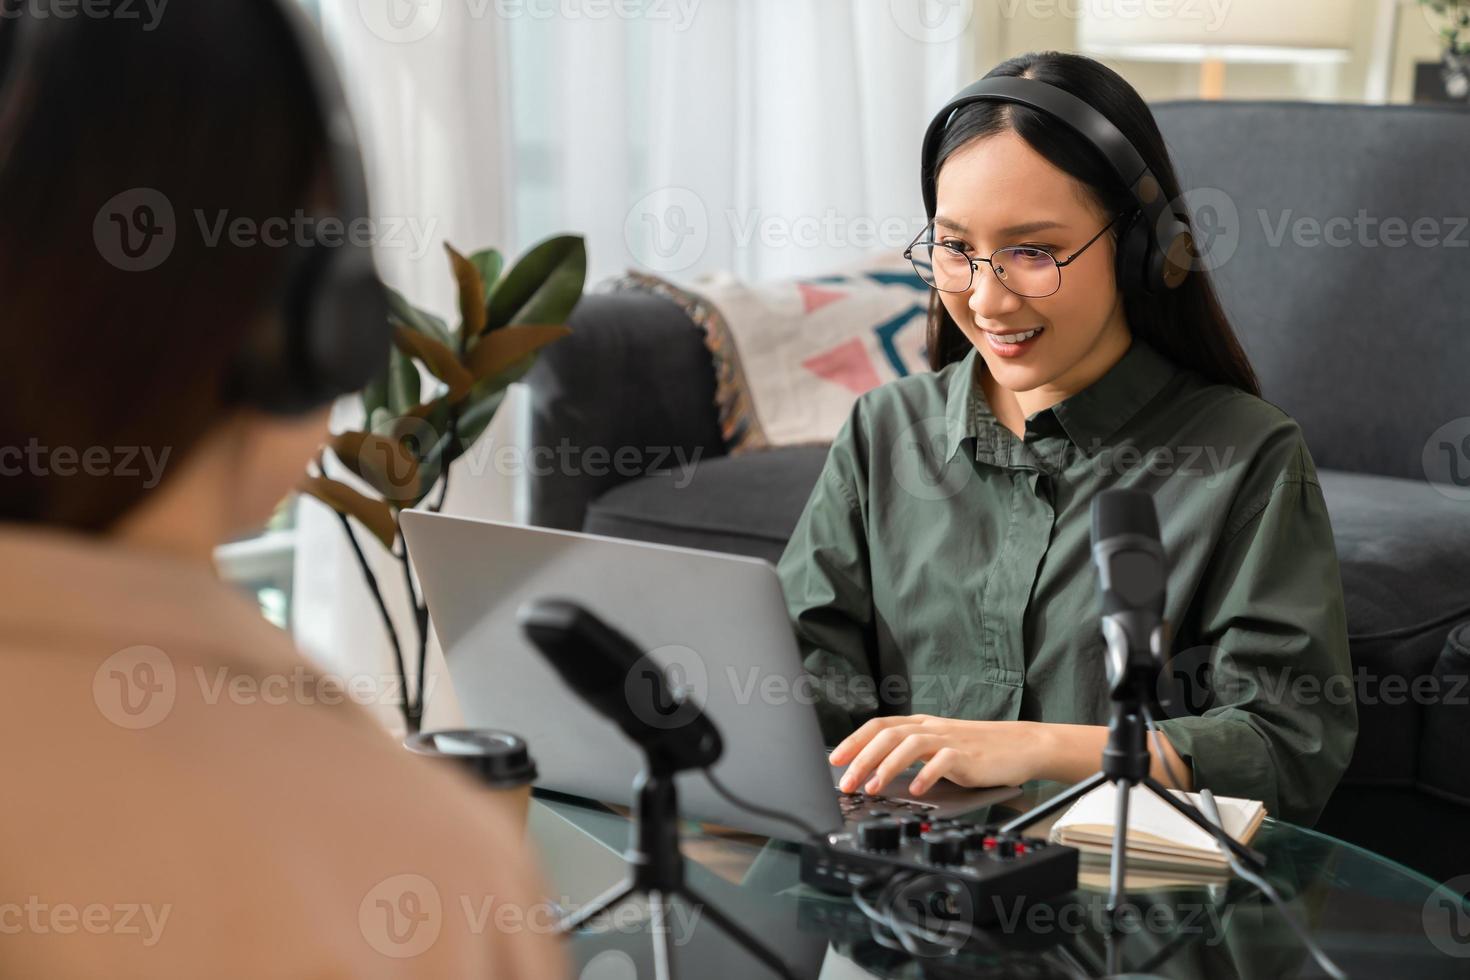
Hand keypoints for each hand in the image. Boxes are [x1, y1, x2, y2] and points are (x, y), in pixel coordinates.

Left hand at [828, 715, 1048, 795]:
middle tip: (847, 782)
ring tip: (872, 788)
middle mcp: (932, 728)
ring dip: (886, 766)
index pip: (879, 726)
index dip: (855, 741)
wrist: (1022, 746)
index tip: (836, 760)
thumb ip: (914, 755)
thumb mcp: (940, 748)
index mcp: (922, 724)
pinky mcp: (968, 755)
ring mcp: (949, 739)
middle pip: (888, 734)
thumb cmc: (979, 751)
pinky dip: (926, 775)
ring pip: (909, 744)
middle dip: (862, 758)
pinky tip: (916, 790)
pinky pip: (943, 761)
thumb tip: (878, 775)